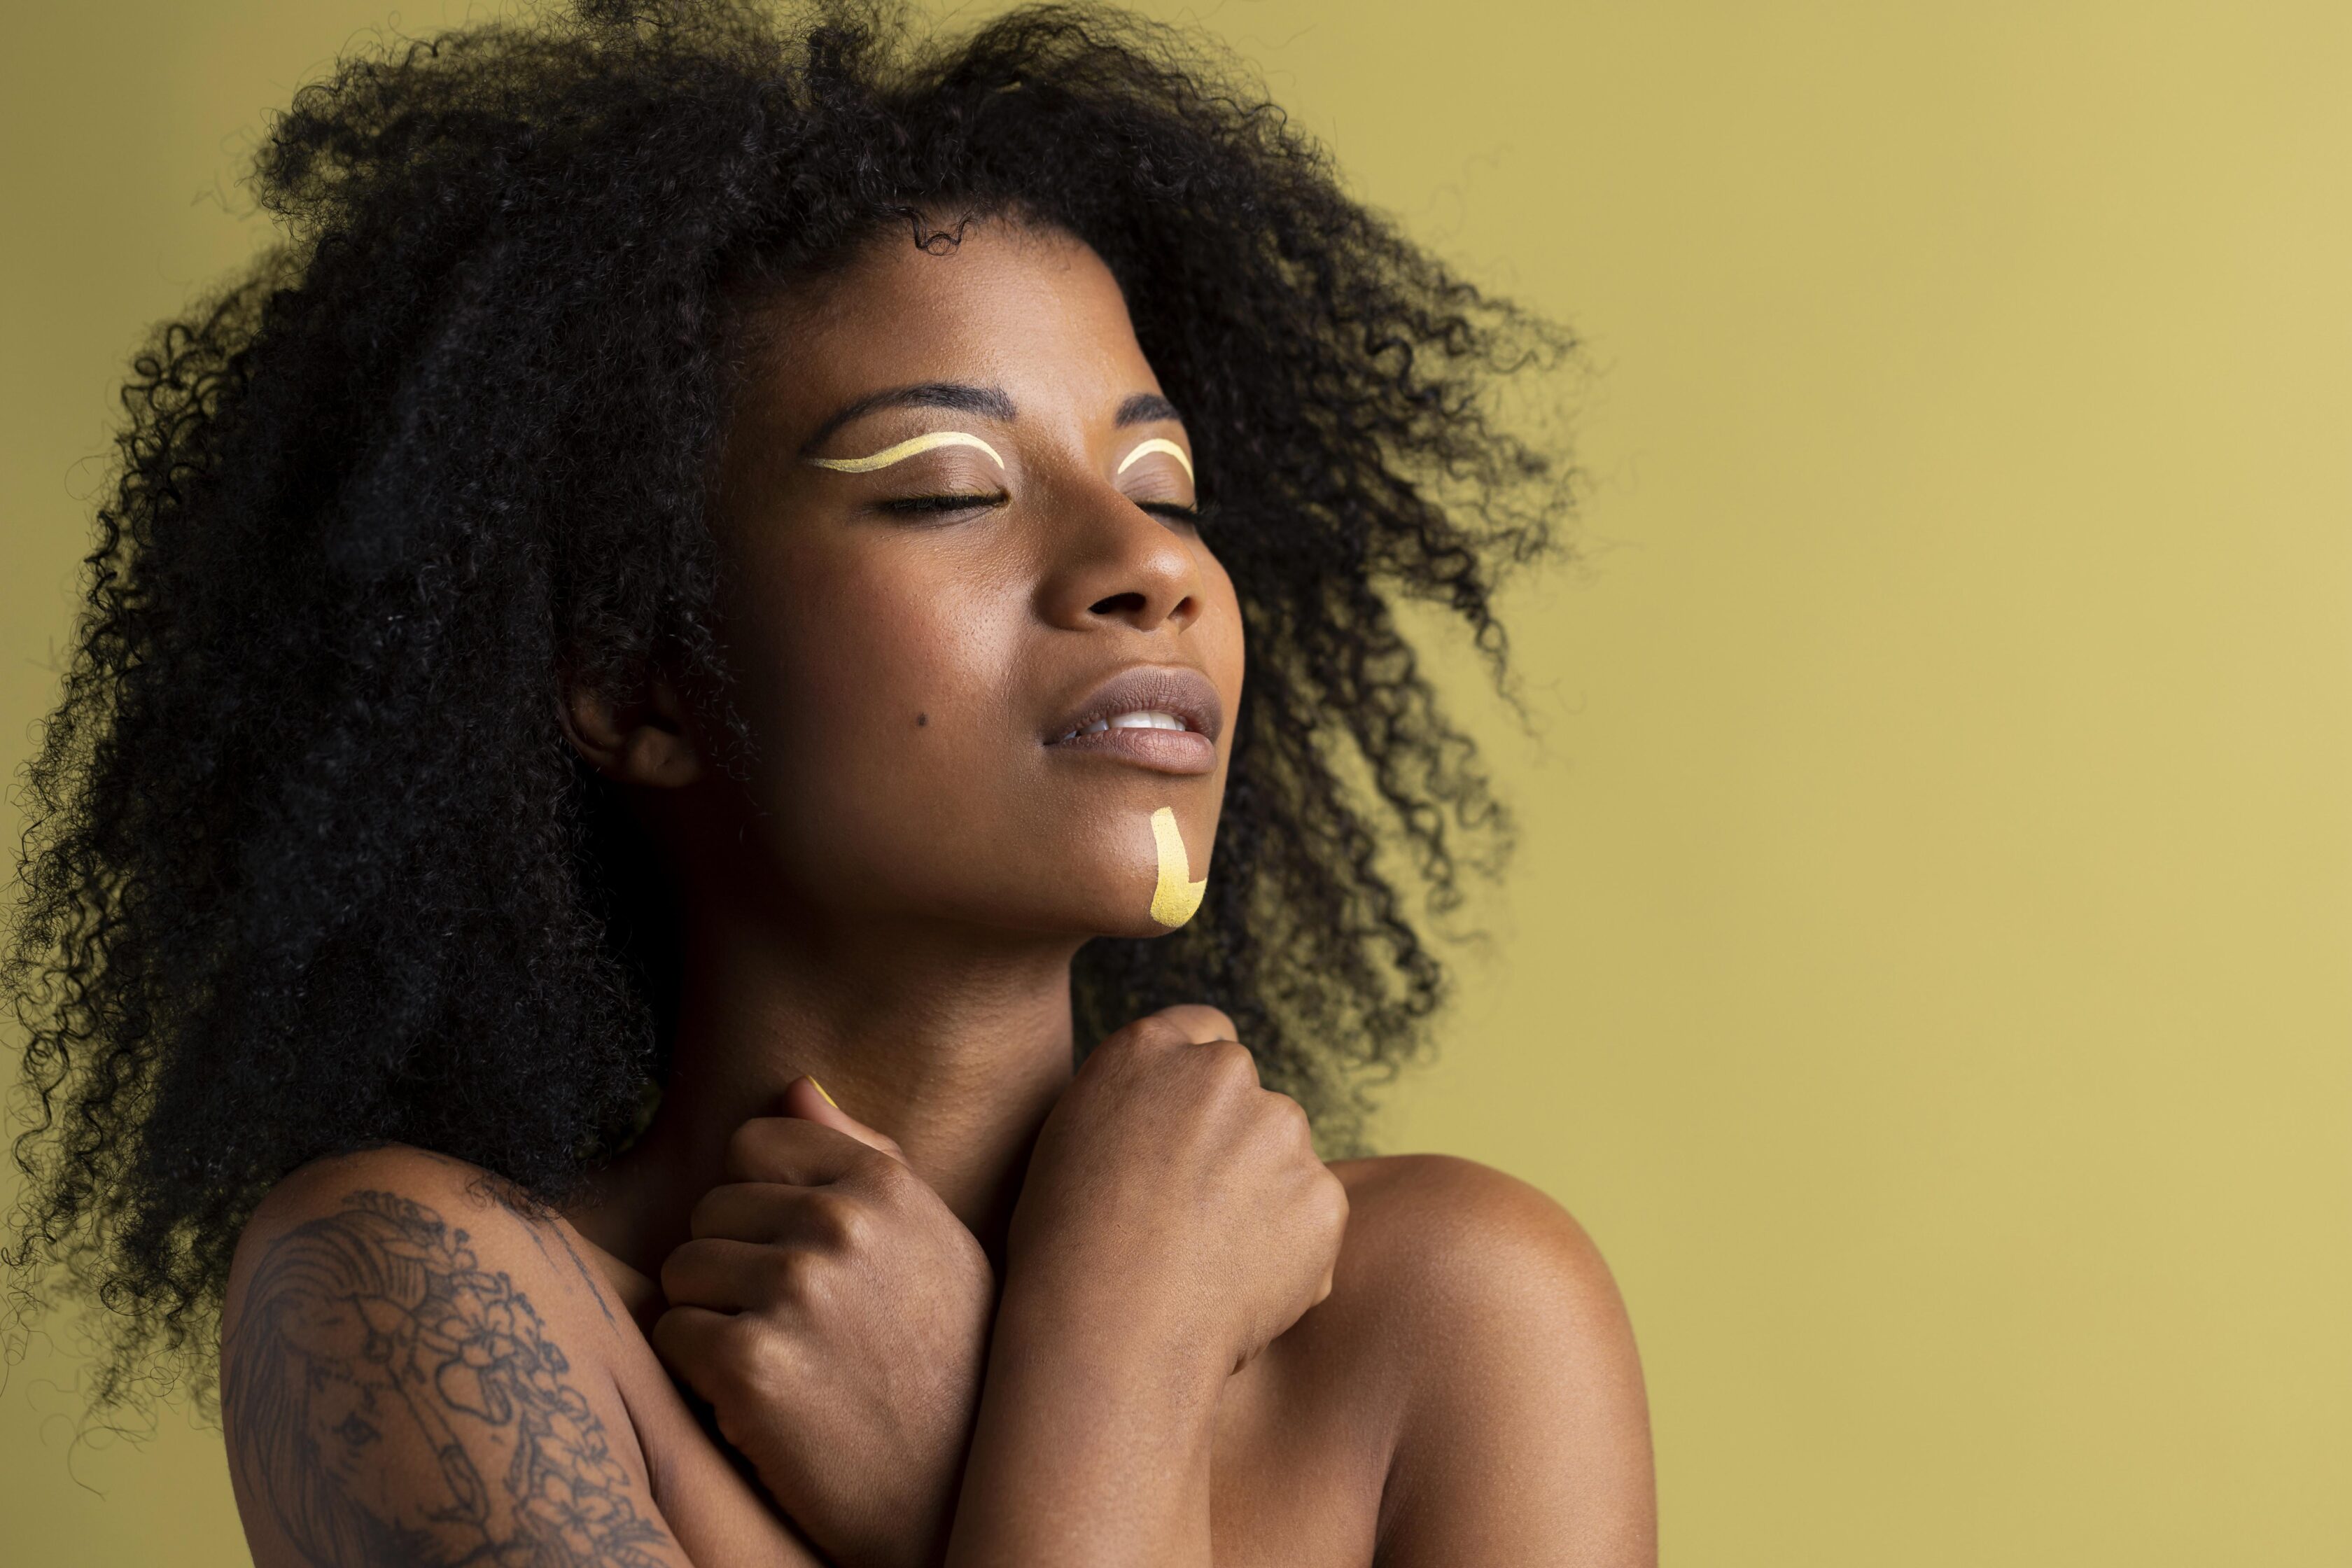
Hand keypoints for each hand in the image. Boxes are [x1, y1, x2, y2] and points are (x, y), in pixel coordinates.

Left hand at [652, 1077, 994, 1567]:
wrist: (956, 1494)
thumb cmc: (950, 1364)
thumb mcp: (934, 1244)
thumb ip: (865, 1157)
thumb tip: (794, 1089)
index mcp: (885, 1184)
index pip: (753, 1142)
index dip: (757, 1201)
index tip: (788, 1253)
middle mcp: (842, 1225)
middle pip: (710, 1208)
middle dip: (731, 1265)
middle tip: (788, 1325)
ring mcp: (796, 1293)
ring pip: (682, 1270)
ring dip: (711, 1318)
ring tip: (775, 1359)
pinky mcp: (752, 1367)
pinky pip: (672, 1335)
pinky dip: (700, 1373)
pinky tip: (758, 1400)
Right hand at [1002, 1004, 1348, 1384]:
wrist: (1107, 1331)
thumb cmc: (1064, 1250)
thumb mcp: (1073, 1141)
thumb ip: (1136, 1104)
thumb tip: (1174, 1119)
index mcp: (1150, 1048)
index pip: (1206, 1034)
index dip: (1201, 1090)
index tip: (1191, 1136)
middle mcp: (1223, 1072)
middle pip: (1252, 1099)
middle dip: (1237, 1146)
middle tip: (1192, 1217)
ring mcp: (1280, 1130)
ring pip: (1286, 1158)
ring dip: (1265, 1196)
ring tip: (1207, 1261)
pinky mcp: (1323, 1195)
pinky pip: (1314, 1217)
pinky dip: (1293, 1249)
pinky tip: (1239, 1287)